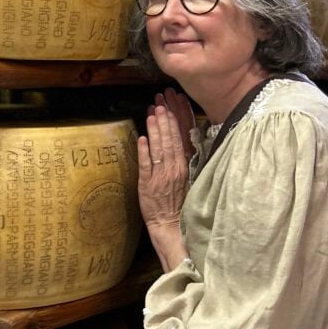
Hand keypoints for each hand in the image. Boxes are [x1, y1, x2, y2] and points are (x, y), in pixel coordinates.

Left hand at [138, 99, 188, 238]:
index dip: (176, 123)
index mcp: (184, 167)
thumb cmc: (178, 202)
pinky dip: (144, 151)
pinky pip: (146, 165)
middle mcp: (174, 169)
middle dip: (165, 121)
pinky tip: (142, 138)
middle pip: (170, 140)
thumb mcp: (185, 178)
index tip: (172, 107)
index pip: (181, 140)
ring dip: (155, 130)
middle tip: (161, 104)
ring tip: (152, 114)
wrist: (170, 225)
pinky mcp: (148, 184)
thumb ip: (181, 160)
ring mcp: (161, 176)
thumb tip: (178, 140)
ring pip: (158, 149)